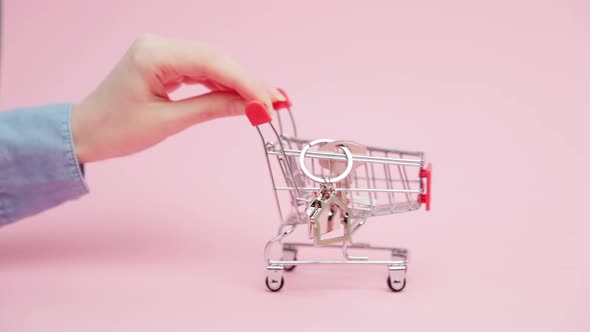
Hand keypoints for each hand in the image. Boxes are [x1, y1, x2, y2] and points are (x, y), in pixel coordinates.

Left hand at [71, 33, 284, 162]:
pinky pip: (202, 68)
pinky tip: (243, 95)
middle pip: (217, 59)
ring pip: (213, 63)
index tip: (270, 104)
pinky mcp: (165, 61)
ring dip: (240, 83)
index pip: (213, 63)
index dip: (246, 83)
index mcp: (154, 55)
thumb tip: (252, 107)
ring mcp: (162, 50)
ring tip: (268, 102)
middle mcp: (159, 44)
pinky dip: (223, 83)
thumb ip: (213, 108)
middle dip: (249, 82)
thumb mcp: (169, 122)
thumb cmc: (116, 130)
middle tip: (278, 103)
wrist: (85, 131)